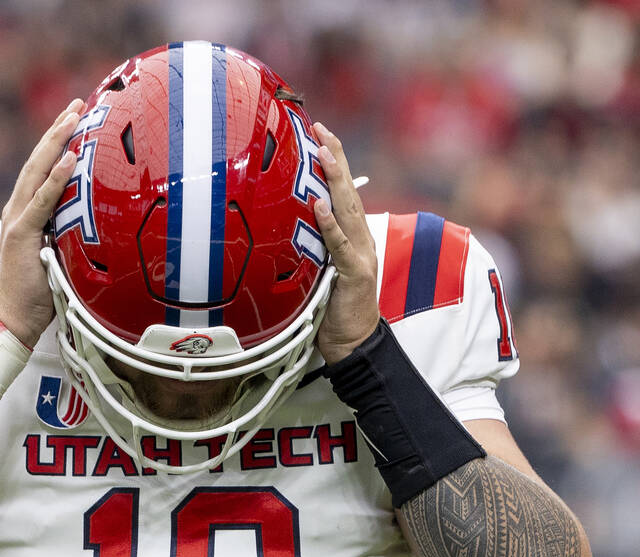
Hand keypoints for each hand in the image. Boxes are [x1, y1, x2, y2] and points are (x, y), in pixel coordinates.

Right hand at [0, 100, 84, 348]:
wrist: (10, 319)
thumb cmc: (36, 294)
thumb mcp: (58, 257)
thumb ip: (68, 236)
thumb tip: (98, 227)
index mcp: (25, 214)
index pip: (43, 171)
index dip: (58, 144)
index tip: (76, 120)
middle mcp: (17, 210)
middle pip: (38, 161)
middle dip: (58, 130)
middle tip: (77, 104)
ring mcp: (17, 220)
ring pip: (38, 172)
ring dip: (56, 142)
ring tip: (73, 116)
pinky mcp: (21, 235)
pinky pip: (42, 201)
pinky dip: (56, 179)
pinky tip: (69, 158)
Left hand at [311, 123, 380, 364]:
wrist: (352, 343)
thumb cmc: (332, 310)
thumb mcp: (316, 271)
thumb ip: (307, 248)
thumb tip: (279, 228)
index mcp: (352, 237)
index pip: (343, 192)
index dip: (333, 162)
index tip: (319, 134)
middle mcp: (360, 240)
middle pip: (348, 191)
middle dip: (334, 158)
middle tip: (321, 129)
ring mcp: (361, 255)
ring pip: (347, 210)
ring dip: (335, 179)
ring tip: (323, 152)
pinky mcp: (355, 274)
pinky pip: (340, 245)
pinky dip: (330, 225)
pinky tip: (320, 205)